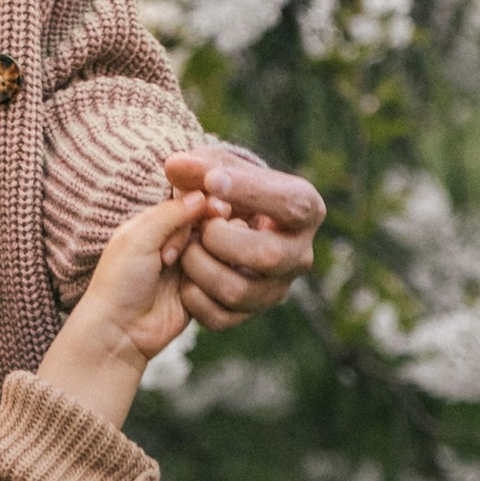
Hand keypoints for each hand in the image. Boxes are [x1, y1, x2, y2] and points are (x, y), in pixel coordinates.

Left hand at [35, 189, 208, 424]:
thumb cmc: (119, 282)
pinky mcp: (203, 291)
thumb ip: (170, 213)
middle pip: (213, 228)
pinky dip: (208, 284)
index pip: (197, 202)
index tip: (209, 215)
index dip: (205, 208)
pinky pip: (223, 280)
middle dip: (196, 241)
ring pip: (221, 254)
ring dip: (200, 265)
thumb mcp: (138, 237)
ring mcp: (192, 266)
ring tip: (171, 275)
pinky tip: (185, 294)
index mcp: (157, 222)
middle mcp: (177, 241)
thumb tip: (204, 194)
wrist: (119, 332)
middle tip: (168, 258)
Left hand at [165, 150, 323, 329]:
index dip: (250, 193)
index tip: (212, 182)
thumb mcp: (201, 173)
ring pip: (237, 291)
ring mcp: (276, 287)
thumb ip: (192, 169)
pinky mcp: (250, 313)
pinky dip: (190, 294)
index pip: (291, 204)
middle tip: (200, 225)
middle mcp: (297, 252)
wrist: (198, 236)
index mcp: (301, 208)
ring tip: (186, 248)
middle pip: (268, 256)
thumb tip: (177, 165)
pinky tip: (184, 275)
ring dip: (197, 266)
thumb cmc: (208, 194)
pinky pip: (219, 315)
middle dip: (220, 238)